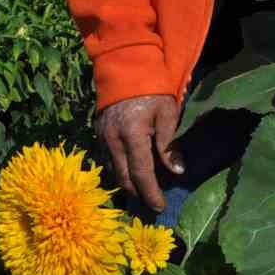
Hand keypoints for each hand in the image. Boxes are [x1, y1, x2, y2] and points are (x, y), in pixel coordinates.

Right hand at [94, 94, 183, 209]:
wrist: (125, 67)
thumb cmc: (153, 89)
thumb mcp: (168, 113)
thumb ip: (169, 144)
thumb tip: (177, 172)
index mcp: (132, 135)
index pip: (141, 174)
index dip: (150, 193)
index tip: (159, 206)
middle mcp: (113, 141)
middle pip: (123, 178)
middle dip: (138, 193)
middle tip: (152, 201)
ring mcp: (102, 138)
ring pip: (113, 171)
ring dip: (128, 182)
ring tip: (144, 188)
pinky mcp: (97, 133)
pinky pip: (107, 159)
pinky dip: (119, 168)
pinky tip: (131, 170)